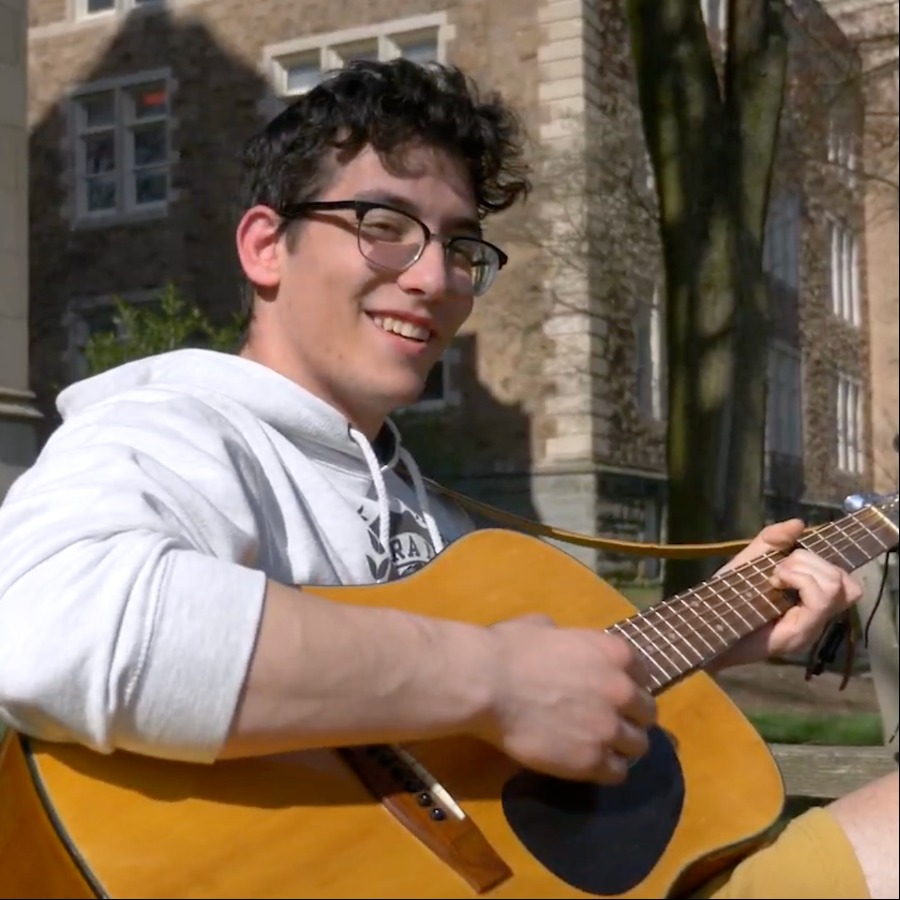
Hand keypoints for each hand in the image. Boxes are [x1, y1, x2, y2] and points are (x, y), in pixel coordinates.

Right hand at [478, 613, 656, 783]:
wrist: (488, 684)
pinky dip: (605, 769)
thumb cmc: (509, 649)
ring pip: (638, 746)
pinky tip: (587, 763)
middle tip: (607, 722)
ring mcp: (610, 728)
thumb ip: (564, 638)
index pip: (644, 675)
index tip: (614, 694)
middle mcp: (623, 690)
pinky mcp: (592, 761)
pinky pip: (617, 773)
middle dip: (630, 718)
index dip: (628, 685)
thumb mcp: (543, 627)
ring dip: (621, 746)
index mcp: (615, 654)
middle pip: (647, 713)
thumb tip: (556, 638)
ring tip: (598, 747)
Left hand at [710, 518, 862, 669]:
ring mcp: (811, 628)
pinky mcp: (799, 634)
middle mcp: (817, 619)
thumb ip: (773, 541)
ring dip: (803, 570)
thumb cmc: (726, 597)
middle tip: (777, 571)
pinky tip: (775, 582)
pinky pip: (819, 600)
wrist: (704, 628)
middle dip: (809, 561)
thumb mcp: (750, 561)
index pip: (846, 581)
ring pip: (837, 586)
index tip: (785, 561)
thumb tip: (800, 523)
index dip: (821, 560)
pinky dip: (799, 580)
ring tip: (776, 577)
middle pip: (844, 580)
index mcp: (809, 603)